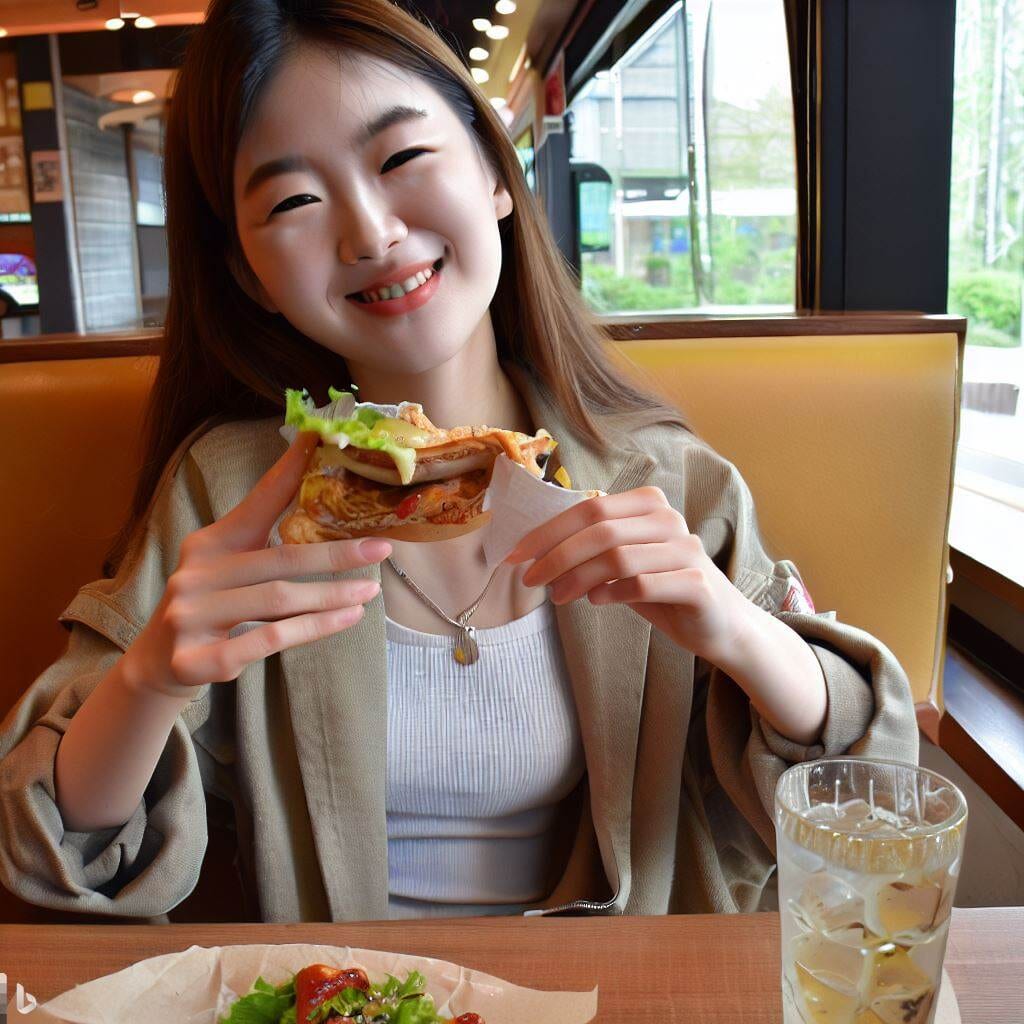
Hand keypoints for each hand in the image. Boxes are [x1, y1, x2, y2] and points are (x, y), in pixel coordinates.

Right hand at [122, 431, 392, 699]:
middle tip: (383, 549)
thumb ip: (268, 540)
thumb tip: (326, 503)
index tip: (320, 437)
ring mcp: (189, 617)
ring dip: (331, 596)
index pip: (258, 500)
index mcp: (210, 544)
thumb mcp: (232, 566)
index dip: (289, 470)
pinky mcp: (195, 660)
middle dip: (338, 554)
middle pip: (281, 559)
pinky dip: (313, 630)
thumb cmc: (213, 606)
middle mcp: (195, 573)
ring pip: (278, 602)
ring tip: (369, 593)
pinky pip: (266, 642)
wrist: (161, 664)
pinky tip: (346, 620)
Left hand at [506, 485, 753, 663]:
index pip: (589, 509)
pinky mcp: (696, 584)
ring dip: (578, 578)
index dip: (548, 531)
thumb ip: (591, 551)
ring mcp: (686, 550)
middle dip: (556, 555)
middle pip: (600, 530)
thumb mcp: (624, 563)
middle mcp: (669, 519)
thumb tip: (535, 554)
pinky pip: (643, 584)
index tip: (516, 555)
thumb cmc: (664, 589)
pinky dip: (612, 594)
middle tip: (531, 580)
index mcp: (649, 504)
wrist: (720, 624)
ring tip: (559, 598)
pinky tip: (596, 602)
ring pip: (617, 557)